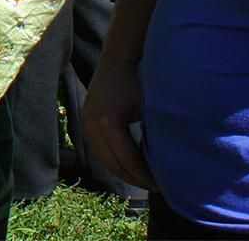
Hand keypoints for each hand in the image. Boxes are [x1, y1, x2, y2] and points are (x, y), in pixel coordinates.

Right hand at [83, 52, 156, 190]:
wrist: (116, 62)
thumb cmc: (137, 82)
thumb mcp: (149, 110)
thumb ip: (151, 137)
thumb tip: (164, 166)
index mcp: (108, 122)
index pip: (128, 160)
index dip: (144, 176)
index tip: (161, 184)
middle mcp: (92, 126)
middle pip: (114, 165)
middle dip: (135, 179)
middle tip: (155, 187)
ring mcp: (85, 125)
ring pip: (105, 161)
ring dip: (124, 172)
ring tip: (144, 179)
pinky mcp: (85, 125)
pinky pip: (100, 152)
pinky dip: (115, 161)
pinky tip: (131, 166)